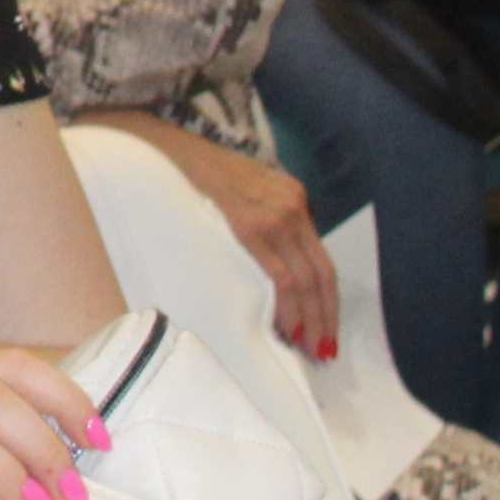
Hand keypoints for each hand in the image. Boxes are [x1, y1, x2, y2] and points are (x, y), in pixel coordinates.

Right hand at [118, 117, 339, 357]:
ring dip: (309, 318)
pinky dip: (287, 305)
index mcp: (294, 197)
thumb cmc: (200, 172)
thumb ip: (267, 218)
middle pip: (321, 273)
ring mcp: (274, 215)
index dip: (328, 300)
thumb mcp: (247, 189)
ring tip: (308, 347)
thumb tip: (277, 267)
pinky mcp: (250, 226)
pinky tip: (285, 326)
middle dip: (325, 317)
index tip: (327, 330)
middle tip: (324, 351)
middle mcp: (293, 206)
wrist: (171, 147)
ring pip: (305, 279)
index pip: (323, 260)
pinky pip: (279, 275)